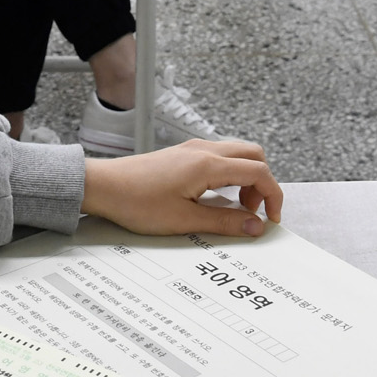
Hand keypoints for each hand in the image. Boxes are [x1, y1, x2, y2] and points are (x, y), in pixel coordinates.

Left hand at [82, 140, 281, 236]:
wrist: (103, 186)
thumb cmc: (136, 201)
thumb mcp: (184, 220)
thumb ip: (224, 222)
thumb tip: (254, 226)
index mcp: (208, 164)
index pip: (258, 171)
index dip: (273, 195)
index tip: (272, 218)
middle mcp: (203, 150)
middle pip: (252, 155)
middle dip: (262, 183)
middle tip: (253, 212)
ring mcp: (192, 149)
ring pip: (236, 155)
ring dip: (245, 178)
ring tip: (234, 207)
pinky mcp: (182, 155)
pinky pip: (218, 158)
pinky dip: (228, 175)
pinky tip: (216, 197)